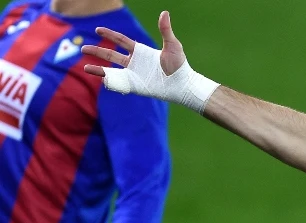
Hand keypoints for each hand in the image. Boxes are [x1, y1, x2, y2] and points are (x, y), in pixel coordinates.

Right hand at [81, 11, 217, 112]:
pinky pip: (118, 83)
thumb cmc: (179, 66)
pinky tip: (100, 79)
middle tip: (82, 48)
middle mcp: (134, 62)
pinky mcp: (135, 86)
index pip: (121, 40)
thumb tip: (164, 13)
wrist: (183, 85)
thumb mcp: (172, 46)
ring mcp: (133, 74)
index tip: (98, 29)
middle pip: (110, 54)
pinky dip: (108, 81)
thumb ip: (166, 30)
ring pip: (111, 70)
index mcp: (140, 51)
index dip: (109, 34)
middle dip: (97, 51)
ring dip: (98, 68)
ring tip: (84, 67)